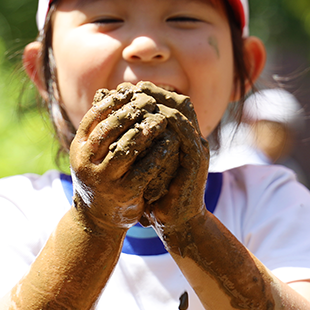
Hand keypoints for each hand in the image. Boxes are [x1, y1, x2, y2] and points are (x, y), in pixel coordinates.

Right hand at [70, 83, 175, 229]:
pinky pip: (144, 169)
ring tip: (163, 119)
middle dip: (132, 111)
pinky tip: (171, 144)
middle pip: (110, 129)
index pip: (94, 117)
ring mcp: (103, 178)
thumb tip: (106, 90)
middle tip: (150, 100)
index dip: (113, 102)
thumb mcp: (92, 153)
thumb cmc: (99, 177)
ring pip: (126, 147)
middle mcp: (86, 162)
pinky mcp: (122, 192)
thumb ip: (99, 127)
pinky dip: (159, 154)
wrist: (96, 219)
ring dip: (147, 130)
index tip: (131, 91)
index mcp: (78, 148)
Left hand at [136, 82, 209, 229]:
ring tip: (138, 98)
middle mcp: (192, 138)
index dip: (148, 92)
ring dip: (160, 104)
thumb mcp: (141, 162)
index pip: (168, 103)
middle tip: (131, 87)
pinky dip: (170, 125)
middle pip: (178, 102)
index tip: (124, 89)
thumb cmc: (154, 192)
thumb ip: (134, 140)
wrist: (175, 221)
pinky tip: (152, 120)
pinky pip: (186, 137)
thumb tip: (112, 121)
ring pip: (183, 115)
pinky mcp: (197, 163)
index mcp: (180, 136)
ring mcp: (197, 149)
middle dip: (154, 93)